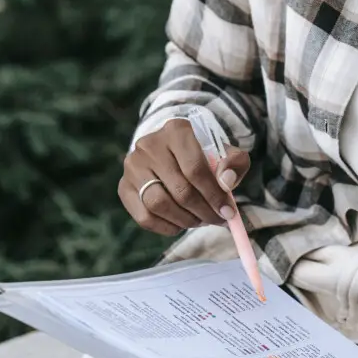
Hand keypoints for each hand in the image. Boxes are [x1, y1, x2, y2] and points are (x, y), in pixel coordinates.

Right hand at [118, 118, 250, 235]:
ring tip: (199, 220)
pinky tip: (180, 224)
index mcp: (177, 131)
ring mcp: (133, 166)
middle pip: (179, 189)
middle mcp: (149, 145)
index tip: (228, 212)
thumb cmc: (203, 155)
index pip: (196, 169)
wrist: (172, 153)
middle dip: (203, 211)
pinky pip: (144, 216)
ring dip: (185, 220)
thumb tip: (226, 182)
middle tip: (216, 220)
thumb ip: (234, 163)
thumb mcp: (225, 153)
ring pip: (158, 204)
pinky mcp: (124, 187)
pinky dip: (166, 227)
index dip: (214, 195)